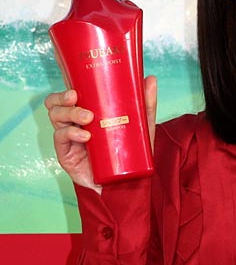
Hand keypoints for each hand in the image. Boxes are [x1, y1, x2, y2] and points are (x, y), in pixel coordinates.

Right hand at [44, 75, 157, 191]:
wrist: (125, 185)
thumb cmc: (130, 154)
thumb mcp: (141, 127)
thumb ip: (146, 104)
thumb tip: (151, 79)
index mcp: (87, 113)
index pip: (68, 96)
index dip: (66, 88)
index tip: (76, 86)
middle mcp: (74, 124)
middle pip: (56, 104)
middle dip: (62, 98)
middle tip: (75, 98)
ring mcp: (69, 139)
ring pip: (56, 117)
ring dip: (69, 114)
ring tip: (87, 118)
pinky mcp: (67, 155)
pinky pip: (60, 139)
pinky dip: (71, 134)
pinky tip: (85, 137)